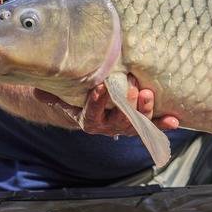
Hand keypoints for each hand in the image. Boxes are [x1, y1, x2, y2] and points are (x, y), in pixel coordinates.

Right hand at [34, 76, 179, 135]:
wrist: (92, 109)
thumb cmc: (77, 98)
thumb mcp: (64, 96)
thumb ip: (53, 94)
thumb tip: (36, 90)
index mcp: (89, 121)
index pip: (92, 114)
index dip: (96, 103)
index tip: (99, 87)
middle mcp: (109, 126)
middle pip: (119, 120)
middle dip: (126, 103)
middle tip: (130, 85)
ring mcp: (127, 125)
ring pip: (137, 122)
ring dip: (145, 110)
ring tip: (148, 95)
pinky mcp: (141, 122)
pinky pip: (153, 125)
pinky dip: (163, 123)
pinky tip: (175, 120)